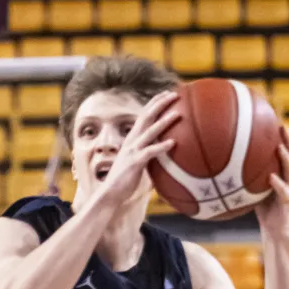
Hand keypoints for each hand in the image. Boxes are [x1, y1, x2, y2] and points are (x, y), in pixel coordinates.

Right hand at [98, 91, 180, 208]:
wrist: (110, 194)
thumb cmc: (125, 182)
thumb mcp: (137, 164)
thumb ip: (149, 157)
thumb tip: (165, 159)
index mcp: (132, 139)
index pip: (143, 115)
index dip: (155, 103)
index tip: (167, 94)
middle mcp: (131, 141)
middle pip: (146, 116)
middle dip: (160, 103)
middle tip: (174, 94)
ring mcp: (132, 151)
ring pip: (149, 131)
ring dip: (164, 121)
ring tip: (177, 114)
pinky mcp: (134, 163)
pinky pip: (150, 152)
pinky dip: (161, 146)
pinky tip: (173, 143)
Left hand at [253, 125, 288, 234]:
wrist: (273, 229)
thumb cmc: (262, 207)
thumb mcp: (255, 187)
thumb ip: (249, 173)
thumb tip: (226, 161)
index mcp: (284, 173)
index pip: (288, 149)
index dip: (285, 135)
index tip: (277, 120)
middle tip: (282, 126)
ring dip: (286, 157)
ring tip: (279, 147)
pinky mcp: (287, 201)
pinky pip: (283, 191)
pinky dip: (277, 183)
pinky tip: (271, 177)